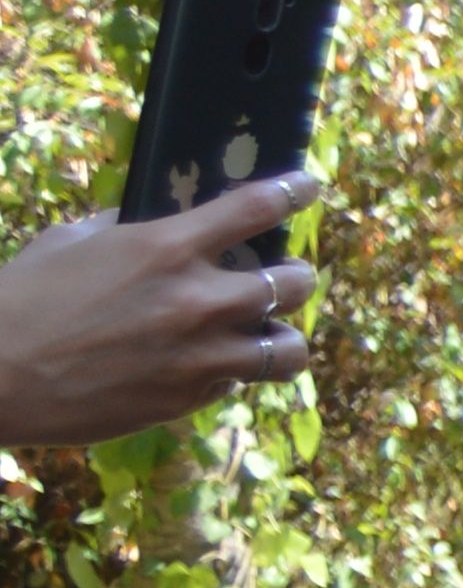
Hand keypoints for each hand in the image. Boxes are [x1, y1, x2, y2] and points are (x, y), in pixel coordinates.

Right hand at [0, 175, 329, 450]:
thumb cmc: (19, 301)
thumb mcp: (69, 244)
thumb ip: (124, 231)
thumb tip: (151, 223)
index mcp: (166, 247)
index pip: (257, 207)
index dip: (294, 193)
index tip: (309, 188)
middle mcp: (196, 299)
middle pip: (296, 283)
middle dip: (293, 278)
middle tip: (280, 279)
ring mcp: (198, 355)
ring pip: (290, 348)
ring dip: (281, 337)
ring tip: (265, 333)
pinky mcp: (186, 400)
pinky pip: (237, 383)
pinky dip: (228, 372)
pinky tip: (204, 366)